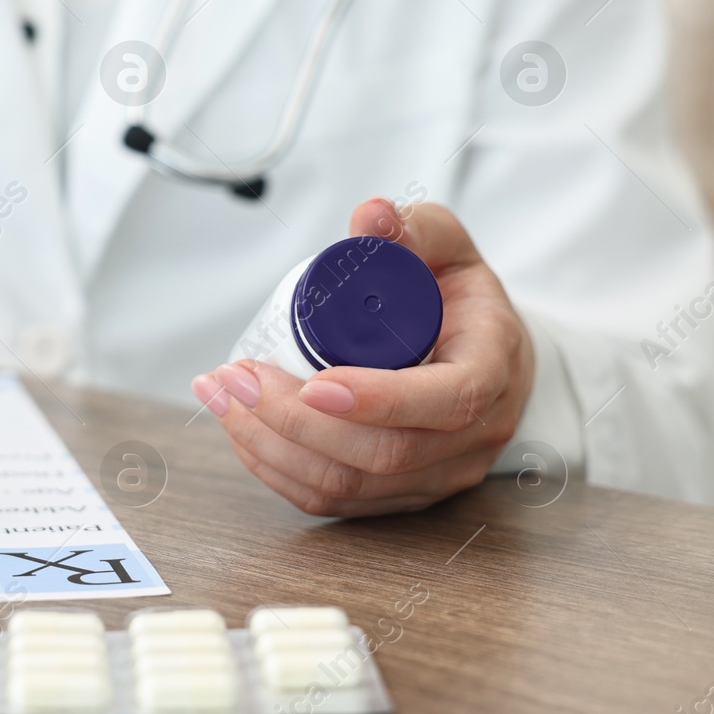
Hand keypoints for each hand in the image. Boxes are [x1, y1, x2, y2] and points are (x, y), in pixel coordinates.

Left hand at [192, 199, 532, 516]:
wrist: (481, 354)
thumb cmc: (460, 298)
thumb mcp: (446, 249)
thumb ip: (412, 228)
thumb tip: (370, 214)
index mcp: (492, 372)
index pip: (448, 402)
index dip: (378, 399)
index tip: (313, 382)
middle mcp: (471, 438)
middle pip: (383, 454)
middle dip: (295, 420)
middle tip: (236, 377)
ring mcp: (435, 476)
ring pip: (348, 484)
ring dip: (271, 445)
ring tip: (222, 396)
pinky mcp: (398, 495)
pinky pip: (332, 499)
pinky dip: (276, 469)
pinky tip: (239, 430)